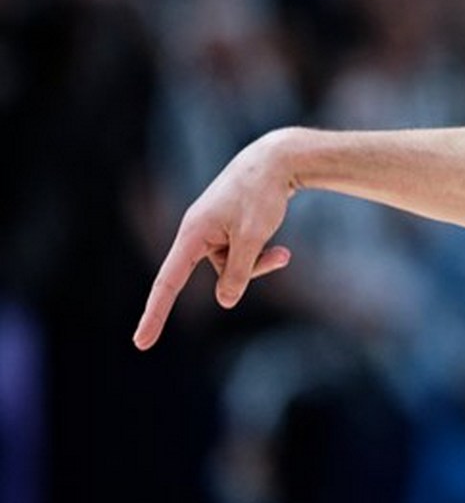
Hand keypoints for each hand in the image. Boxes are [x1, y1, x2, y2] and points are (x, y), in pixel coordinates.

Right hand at [134, 132, 297, 348]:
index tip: (141, 343)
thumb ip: (237, 271)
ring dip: (260, 259)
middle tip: (280, 253)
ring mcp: (212, 231)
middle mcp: (196, 233)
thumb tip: (225, 301)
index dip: (155, 314)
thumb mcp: (251, 238)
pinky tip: (282, 246)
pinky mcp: (228, 229)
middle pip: (218, 272)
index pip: (168, 282)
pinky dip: (261, 251)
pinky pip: (242, 253)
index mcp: (192, 234)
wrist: (274, 160)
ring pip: (235, 264)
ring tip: (284, 243)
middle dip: (251, 269)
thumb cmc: (260, 196)